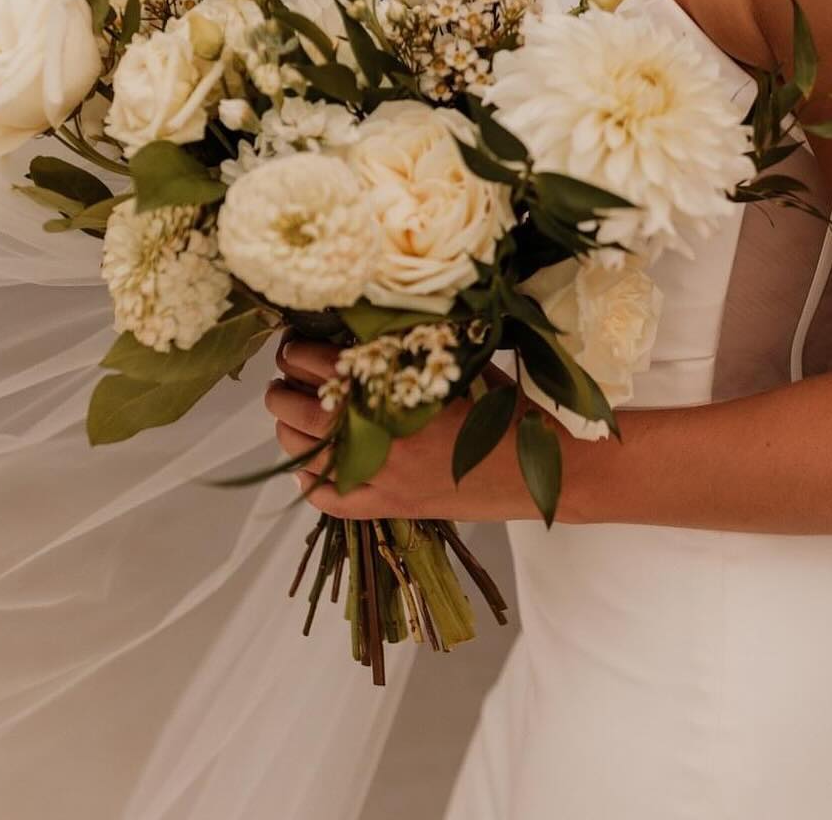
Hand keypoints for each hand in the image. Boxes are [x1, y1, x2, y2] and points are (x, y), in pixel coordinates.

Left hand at [264, 329, 542, 522]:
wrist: (547, 464)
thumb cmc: (508, 403)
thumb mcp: (458, 361)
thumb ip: (409, 345)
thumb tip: (361, 322)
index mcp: (398, 393)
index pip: (322, 367)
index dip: (298, 350)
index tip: (293, 340)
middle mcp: (383, 438)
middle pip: (301, 410)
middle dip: (283, 386)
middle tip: (284, 370)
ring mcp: (384, 479)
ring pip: (307, 456)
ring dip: (288, 429)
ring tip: (289, 409)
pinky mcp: (393, 509)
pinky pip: (332, 501)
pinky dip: (311, 482)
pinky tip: (309, 465)